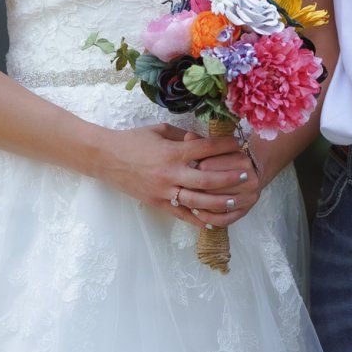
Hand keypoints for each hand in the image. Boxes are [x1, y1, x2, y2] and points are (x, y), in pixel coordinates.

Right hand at [98, 124, 247, 230]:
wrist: (106, 158)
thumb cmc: (133, 140)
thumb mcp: (159, 130)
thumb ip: (182, 135)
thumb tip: (203, 140)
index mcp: (172, 152)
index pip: (205, 149)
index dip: (225, 146)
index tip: (239, 143)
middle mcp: (170, 174)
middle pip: (207, 180)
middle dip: (229, 177)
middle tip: (245, 174)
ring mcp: (164, 192)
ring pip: (198, 201)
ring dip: (220, 201)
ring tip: (236, 200)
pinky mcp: (157, 204)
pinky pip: (182, 214)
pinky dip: (199, 219)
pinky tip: (214, 221)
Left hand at [188, 137, 265, 226]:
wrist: (255, 170)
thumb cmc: (230, 157)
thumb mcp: (218, 147)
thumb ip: (203, 142)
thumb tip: (188, 136)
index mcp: (241, 159)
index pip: (209, 166)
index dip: (194, 169)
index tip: (184, 169)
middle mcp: (249, 178)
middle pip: (212, 187)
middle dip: (194, 188)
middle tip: (180, 187)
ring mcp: (249, 196)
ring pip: (217, 205)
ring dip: (199, 205)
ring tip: (185, 201)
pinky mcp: (246, 211)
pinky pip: (224, 219)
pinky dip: (209, 218)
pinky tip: (197, 213)